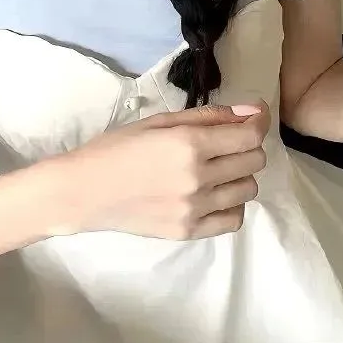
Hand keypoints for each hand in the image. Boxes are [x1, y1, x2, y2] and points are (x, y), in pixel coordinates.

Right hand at [64, 101, 269, 240]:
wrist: (84, 191)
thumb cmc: (118, 147)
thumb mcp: (160, 120)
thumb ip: (208, 116)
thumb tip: (249, 111)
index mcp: (190, 144)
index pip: (249, 135)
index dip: (257, 121)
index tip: (253, 115)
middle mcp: (198, 177)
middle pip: (253, 161)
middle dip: (246, 145)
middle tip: (226, 140)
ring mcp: (195, 208)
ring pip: (247, 189)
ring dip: (239, 174)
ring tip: (216, 168)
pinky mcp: (189, 231)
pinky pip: (233, 219)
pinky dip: (231, 203)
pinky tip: (213, 193)